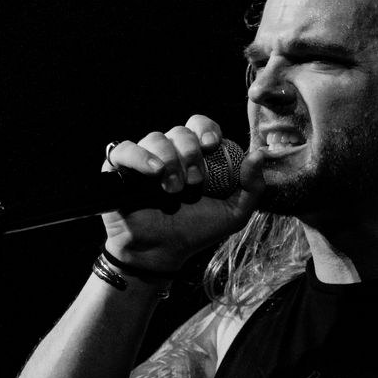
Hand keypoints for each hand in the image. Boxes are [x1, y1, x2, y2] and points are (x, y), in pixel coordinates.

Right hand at [102, 115, 264, 272]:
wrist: (161, 253)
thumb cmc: (196, 231)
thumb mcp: (234, 213)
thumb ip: (252, 186)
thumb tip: (259, 154)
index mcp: (196, 156)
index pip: (201, 125)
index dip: (207, 129)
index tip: (212, 145)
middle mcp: (170, 152)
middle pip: (180, 130)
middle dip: (191, 153)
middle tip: (194, 181)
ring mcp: (144, 159)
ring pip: (155, 138)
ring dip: (170, 161)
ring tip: (173, 190)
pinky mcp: (118, 169)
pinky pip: (124, 149)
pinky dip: (140, 156)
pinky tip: (154, 172)